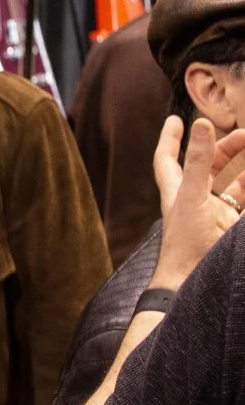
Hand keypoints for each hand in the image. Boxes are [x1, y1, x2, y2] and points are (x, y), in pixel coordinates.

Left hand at [151, 117, 244, 290]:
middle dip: (225, 148)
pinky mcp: (232, 229)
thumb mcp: (191, 197)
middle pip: (208, 167)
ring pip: (233, 185)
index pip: (168, 160)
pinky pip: (244, 203)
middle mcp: (195, 203)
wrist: (196, 285)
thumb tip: (200, 123)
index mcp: (177, 193)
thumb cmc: (186, 244)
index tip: (176, 120)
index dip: (170, 139)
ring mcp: (216, 216)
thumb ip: (199, 161)